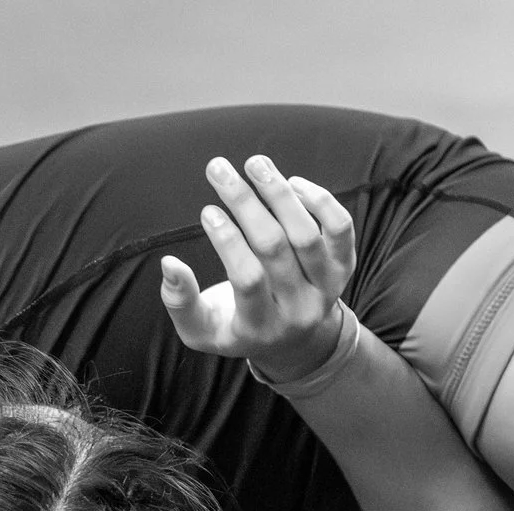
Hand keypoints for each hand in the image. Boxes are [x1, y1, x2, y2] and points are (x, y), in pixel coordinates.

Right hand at [158, 154, 355, 381]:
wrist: (295, 343)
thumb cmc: (236, 327)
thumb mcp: (201, 330)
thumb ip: (180, 302)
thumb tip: (169, 263)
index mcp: (260, 327)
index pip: (247, 278)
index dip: (227, 242)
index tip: (207, 210)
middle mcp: (298, 310)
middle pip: (276, 248)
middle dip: (245, 203)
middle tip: (219, 169)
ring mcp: (326, 288)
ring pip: (307, 234)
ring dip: (279, 194)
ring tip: (254, 164)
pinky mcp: (344, 267)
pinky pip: (340, 228)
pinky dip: (320, 200)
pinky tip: (291, 182)